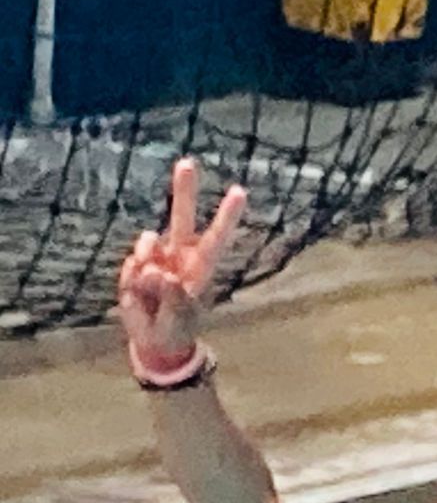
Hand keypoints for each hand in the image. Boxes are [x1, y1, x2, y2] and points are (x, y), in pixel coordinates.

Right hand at [117, 158, 247, 374]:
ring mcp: (156, 258)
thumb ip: (172, 297)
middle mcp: (180, 256)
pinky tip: (138, 296)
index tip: (239, 191)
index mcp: (201, 266)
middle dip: (183, 190)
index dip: (226, 216)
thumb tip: (157, 272)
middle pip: (182, 217)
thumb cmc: (176, 327)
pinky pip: (131, 265)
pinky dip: (132, 280)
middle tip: (186, 162)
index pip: (217, 237)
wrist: (154, 340)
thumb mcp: (179, 318)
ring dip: (146, 261)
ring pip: (149, 240)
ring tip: (150, 289)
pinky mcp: (135, 265)